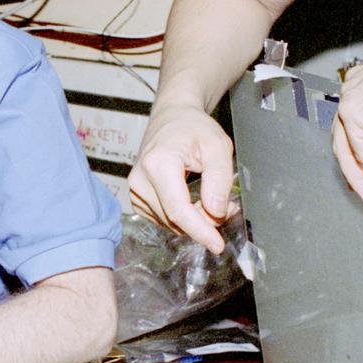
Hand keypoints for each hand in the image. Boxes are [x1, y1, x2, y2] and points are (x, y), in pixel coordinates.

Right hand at [129, 104, 236, 253]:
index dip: (200, 231)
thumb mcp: (218, 147)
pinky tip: (194, 202)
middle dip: (203, 221)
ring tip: (211, 199)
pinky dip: (182, 217)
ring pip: (169, 222)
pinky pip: (163, 218)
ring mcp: (135, 189)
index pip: (179, 210)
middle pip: (174, 219)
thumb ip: (219, 182)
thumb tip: (215, 213)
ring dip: (194, 220)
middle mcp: (140, 179)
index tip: (217, 245)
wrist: (172, 117)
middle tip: (228, 207)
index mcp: (158, 164)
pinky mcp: (137, 196)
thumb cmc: (193, 127)